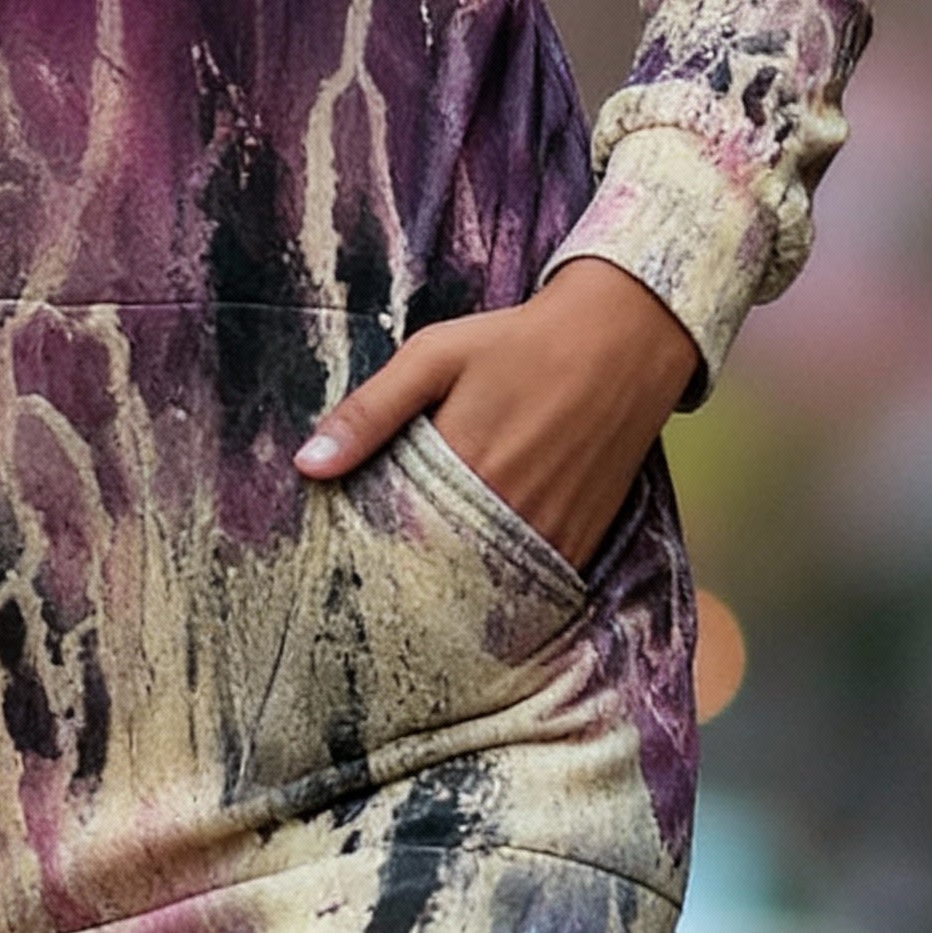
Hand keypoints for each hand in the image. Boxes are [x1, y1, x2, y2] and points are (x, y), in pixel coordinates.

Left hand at [293, 259, 698, 574]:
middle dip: (403, 582)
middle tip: (371, 588)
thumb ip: (370, 412)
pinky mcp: (581, 540)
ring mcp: (549, 531)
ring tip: (417, 592)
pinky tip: (474, 577)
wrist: (623, 340)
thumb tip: (308, 465)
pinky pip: (529, 586)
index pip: (395, 540)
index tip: (341, 564)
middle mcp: (507, 510)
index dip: (366, 556)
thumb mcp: (434, 356)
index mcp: (462, 466)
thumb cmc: (517, 342)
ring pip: (481, 587)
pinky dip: (498, 587)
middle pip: (435, 573)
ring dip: (449, 591)